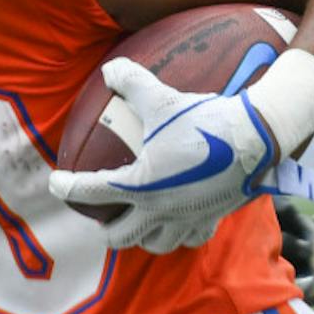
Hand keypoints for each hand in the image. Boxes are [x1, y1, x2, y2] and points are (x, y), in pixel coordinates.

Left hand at [48, 58, 313, 252]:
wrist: (256, 138)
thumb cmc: (204, 120)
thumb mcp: (162, 98)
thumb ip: (131, 82)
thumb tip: (109, 69)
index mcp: (140, 185)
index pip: (92, 191)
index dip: (68, 187)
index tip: (56, 184)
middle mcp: (159, 210)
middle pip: (121, 236)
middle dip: (107, 230)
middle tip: (102, 218)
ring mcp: (187, 219)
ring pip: (156, 244)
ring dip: (142, 238)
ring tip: (139, 225)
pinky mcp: (212, 219)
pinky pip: (191, 239)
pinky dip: (180, 236)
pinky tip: (179, 224)